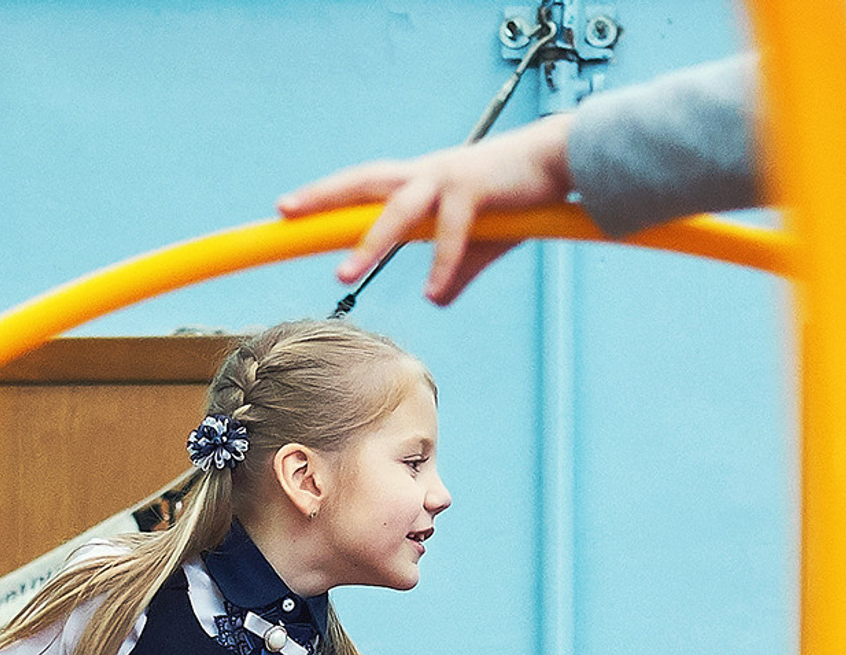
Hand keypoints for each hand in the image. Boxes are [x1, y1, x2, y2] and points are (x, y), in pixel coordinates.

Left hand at [277, 116, 573, 305]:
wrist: (559, 162)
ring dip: (370, 243)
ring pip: (398, 209)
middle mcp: (425, 173)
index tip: (288, 209)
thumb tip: (437, 301)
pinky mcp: (476, 186)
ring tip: (344, 274)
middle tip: (286, 211)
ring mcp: (448, 176)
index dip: (325, 196)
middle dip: (323, 197)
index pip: (362, 186)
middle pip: (363, 181)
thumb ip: (454, 272)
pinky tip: (433, 293)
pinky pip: (452, 232)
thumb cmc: (516, 199)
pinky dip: (442, 264)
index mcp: (419, 181)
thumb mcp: (480, 243)